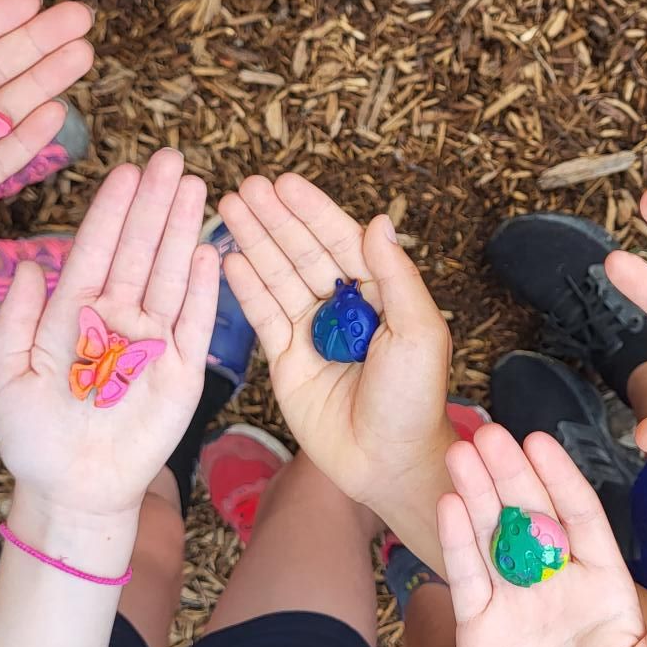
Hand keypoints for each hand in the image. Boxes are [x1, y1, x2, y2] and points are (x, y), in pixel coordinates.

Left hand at [0, 152, 218, 521]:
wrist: (71, 490)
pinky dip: (201, 287)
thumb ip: (15, 320)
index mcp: (73, 312)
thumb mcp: (6, 376)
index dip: (110, 212)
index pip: (94, 250)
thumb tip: (26, 264)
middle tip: (170, 159)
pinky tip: (208, 250)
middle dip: (153, 205)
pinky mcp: (181, 370)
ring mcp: (152, 341)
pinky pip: (194, 322)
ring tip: (194, 188)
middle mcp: (116, 318)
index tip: (125, 173)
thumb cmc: (33, 437)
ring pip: (169, 275)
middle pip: (138, 251)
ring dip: (182, 231)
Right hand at [215, 174, 454, 516]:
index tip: (284, 183)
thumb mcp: (419, 332)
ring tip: (227, 208)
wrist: (388, 462)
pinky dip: (245, 286)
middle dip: (274, 220)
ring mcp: (312, 332)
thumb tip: (377, 221)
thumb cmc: (414, 400)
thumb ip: (395, 276)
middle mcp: (343, 308)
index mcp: (380, 294)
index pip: (341, 242)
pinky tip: (227, 258)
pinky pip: (263, 315)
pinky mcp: (286, 360)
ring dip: (253, 242)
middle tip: (245, 187)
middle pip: (303, 252)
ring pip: (278, 277)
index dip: (312, 212)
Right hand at [437, 424, 646, 646]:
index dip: (561, 481)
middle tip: (492, 432)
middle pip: (532, 517)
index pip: (582, 520)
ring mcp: (515, 604)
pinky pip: (469, 576)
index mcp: (605, 587)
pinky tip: (449, 504)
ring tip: (460, 451)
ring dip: (477, 494)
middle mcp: (558, 585)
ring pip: (494, 537)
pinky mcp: (480, 629)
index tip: (541, 442)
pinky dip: (457, 541)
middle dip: (512, 475)